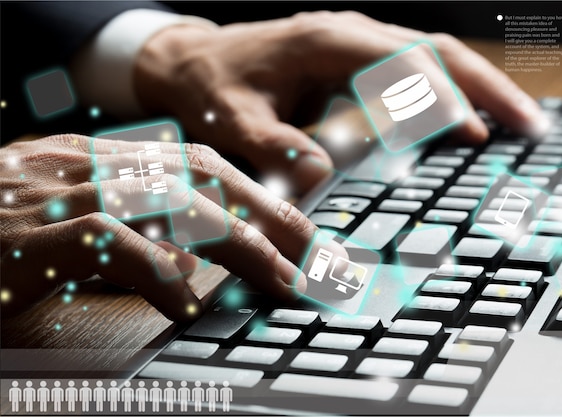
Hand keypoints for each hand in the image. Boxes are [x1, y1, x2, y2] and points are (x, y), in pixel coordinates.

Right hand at [0, 135, 319, 320]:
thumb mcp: (70, 217)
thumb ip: (130, 227)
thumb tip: (191, 261)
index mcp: (103, 158)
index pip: (201, 162)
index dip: (258, 191)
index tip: (300, 225)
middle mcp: (91, 164)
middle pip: (205, 177)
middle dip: (271, 215)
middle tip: (317, 255)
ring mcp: (63, 193)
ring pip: (174, 205)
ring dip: (238, 245)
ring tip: (282, 281)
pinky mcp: (35, 234)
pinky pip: (111, 244)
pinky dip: (157, 272)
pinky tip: (187, 304)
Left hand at [134, 11, 547, 193]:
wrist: (194, 62)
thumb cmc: (213, 88)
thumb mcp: (234, 121)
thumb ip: (275, 147)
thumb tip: (321, 174)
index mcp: (325, 41)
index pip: (401, 62)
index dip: (440, 95)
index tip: (473, 131)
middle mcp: (350, 33)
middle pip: (435, 49)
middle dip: (485, 85)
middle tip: (528, 124)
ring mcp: (357, 43)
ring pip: (433, 56)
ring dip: (477, 87)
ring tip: (517, 124)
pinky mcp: (356, 60)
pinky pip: (414, 70)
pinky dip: (448, 94)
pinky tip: (468, 120)